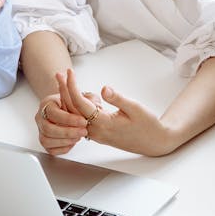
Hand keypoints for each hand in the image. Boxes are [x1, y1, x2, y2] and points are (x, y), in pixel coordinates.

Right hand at [35, 92, 87, 155]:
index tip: (83, 121)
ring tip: (79, 137)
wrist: (67, 112)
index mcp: (46, 104)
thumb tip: (69, 73)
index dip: (69, 119)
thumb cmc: (71, 103)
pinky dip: (62, 148)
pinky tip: (72, 142)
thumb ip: (75, 87)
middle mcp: (40, 118)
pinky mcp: (45, 142)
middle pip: (48, 129)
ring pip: (47, 140)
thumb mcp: (76, 94)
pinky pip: (50, 150)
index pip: (53, 113)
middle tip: (83, 131)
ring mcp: (41, 131)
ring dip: (65, 141)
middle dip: (68, 132)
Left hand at [56, 69, 173, 156]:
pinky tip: (78, 96)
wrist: (154, 142)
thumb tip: (104, 88)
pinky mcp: (100, 133)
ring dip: (70, 98)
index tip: (69, 73)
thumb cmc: (147, 125)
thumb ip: (118, 99)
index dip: (72, 87)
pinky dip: (78, 107)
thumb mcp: (135, 108)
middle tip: (60, 74)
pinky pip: (83, 120)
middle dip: (65, 90)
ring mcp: (97, 133)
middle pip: (73, 110)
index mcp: (104, 124)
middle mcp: (97, 131)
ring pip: (77, 115)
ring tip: (66, 81)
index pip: (81, 103)